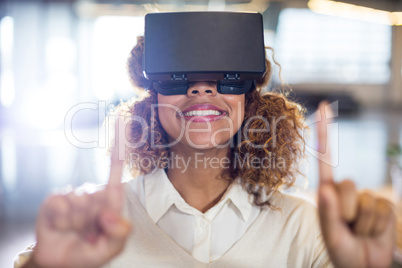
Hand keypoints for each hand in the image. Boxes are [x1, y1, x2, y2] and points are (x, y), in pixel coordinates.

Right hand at [27, 118, 130, 267]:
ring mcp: (73, 196)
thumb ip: (119, 233)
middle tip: (88, 232)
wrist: (60, 264)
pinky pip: (60, 205)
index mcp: (110, 201)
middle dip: (93, 220)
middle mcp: (92, 194)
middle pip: (97, 195)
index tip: (121, 121)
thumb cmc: (90, 253)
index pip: (116, 171)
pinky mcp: (54, 201)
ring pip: (78, 202)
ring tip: (75, 230)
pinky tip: (60, 227)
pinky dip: (60, 221)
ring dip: (76, 223)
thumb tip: (107, 212)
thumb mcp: (113, 248)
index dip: (119, 147)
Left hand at [316, 101, 394, 267]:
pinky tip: (371, 232)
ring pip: (368, 200)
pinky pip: (383, 209)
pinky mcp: (383, 206)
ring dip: (364, 222)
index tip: (323, 106)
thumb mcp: (331, 235)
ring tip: (358, 232)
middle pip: (349, 185)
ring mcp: (365, 198)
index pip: (325, 157)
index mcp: (327, 192)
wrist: (364, 265)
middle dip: (347, 211)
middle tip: (346, 227)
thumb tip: (326, 190)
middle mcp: (345, 191)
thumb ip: (328, 214)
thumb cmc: (342, 251)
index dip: (326, 132)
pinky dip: (377, 226)